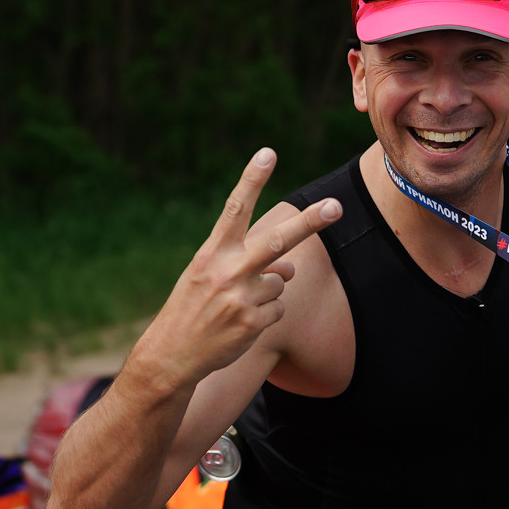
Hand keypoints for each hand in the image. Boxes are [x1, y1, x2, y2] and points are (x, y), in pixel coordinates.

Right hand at [128, 148, 340, 392]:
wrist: (172, 355)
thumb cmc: (193, 307)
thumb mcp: (210, 276)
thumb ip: (249, 261)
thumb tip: (292, 266)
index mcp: (212, 253)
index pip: (234, 209)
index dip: (251, 180)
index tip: (268, 153)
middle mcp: (228, 271)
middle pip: (278, 240)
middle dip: (310, 222)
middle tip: (336, 205)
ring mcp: (241, 297)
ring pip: (280, 281)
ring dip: (267, 292)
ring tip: (236, 307)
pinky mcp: (252, 323)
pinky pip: (279, 309)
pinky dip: (266, 316)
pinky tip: (241, 325)